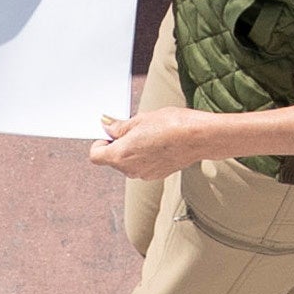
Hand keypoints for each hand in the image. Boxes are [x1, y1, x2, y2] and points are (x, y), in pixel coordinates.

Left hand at [91, 100, 230, 184]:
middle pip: (113, 160)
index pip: (96, 155)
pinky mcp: (157, 175)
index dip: (100, 142)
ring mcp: (144, 175)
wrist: (198, 137)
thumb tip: (107, 126)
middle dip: (118, 144)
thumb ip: (119, 126)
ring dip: (132, 150)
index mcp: (120, 155)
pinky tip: (158, 143)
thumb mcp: (140, 119)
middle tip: (132, 128)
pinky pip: (143, 166)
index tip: (109, 132)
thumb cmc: (171, 126)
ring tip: (149, 134)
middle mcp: (130, 170)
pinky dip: (145, 156)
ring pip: (129, 163)